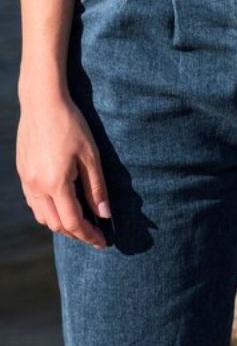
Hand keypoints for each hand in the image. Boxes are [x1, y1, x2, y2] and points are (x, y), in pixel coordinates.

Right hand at [16, 87, 109, 248]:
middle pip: (56, 224)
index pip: (73, 222)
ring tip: (82, 223)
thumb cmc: (71, 126)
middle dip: (77, 234)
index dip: (89, 236)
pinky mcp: (22, 173)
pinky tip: (64, 206)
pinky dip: (49, 212)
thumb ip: (97, 188)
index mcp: (55, 184)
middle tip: (96, 235)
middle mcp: (36, 186)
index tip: (104, 243)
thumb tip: (104, 215)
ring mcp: (26, 180)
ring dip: (61, 224)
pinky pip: (34, 203)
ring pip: (42, 216)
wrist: (41, 103)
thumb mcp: (91, 157)